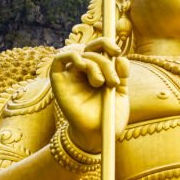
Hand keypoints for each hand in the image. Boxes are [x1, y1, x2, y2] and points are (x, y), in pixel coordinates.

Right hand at [49, 37, 128, 152]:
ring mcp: (71, 75)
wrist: (98, 136)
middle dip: (105, 53)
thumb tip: (121, 58)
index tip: (118, 51)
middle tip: (115, 66)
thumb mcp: (120, 94)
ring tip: (103, 83)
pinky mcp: (58, 82)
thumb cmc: (109, 117)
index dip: (107, 44)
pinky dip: (71, 55)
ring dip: (95, 63)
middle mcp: (84, 71)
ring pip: (81, 54)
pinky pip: (59, 60)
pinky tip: (82, 64)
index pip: (100, 48)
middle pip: (91, 48)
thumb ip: (121, 75)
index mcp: (99, 71)